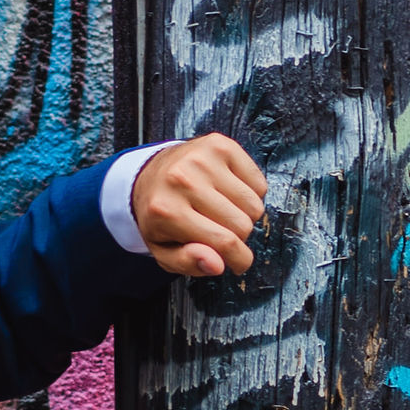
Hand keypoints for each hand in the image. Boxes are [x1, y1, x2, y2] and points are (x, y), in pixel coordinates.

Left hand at [133, 136, 268, 276]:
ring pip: (254, 205)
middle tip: (221, 231)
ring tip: (224, 212)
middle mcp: (183, 179)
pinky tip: (229, 194)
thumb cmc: (161, 217)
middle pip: (242, 225)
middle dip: (238, 237)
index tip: (240, 263)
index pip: (223, 242)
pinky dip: (251, 193)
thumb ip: (187, 263)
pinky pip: (258, 183)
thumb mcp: (163, 250)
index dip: (239, 259)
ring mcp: (202, 158)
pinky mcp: (220, 145)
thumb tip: (218, 265)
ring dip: (245, 215)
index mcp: (166, 210)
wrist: (151, 174)